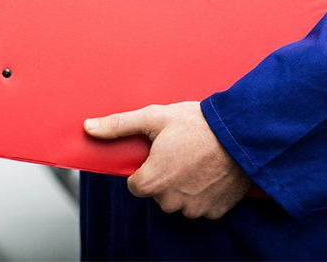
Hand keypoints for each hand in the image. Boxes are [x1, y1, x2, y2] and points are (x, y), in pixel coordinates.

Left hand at [85, 101, 251, 218]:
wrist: (239, 135)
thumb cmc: (195, 124)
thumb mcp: (152, 118)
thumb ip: (118, 125)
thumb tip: (88, 127)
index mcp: (154, 180)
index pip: (135, 186)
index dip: (142, 169)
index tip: (154, 155)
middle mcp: (173, 200)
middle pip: (156, 195)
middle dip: (161, 177)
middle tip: (175, 153)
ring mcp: (196, 208)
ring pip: (178, 203)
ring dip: (180, 187)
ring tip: (191, 161)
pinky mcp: (216, 211)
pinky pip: (200, 207)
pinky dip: (200, 193)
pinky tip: (206, 172)